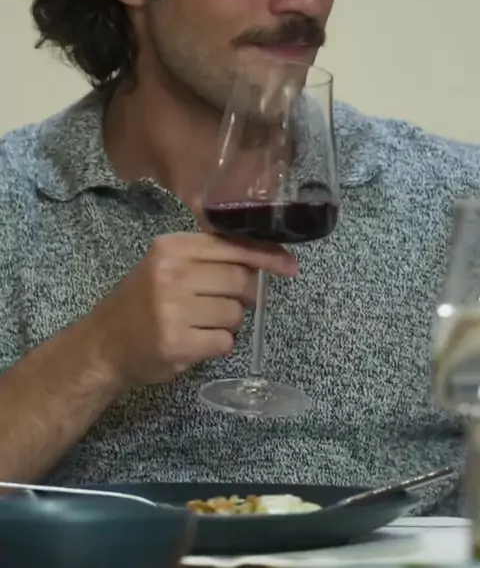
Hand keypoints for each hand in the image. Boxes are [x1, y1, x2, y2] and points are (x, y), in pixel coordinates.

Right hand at [95, 232, 296, 389]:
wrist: (103, 344)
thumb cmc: (142, 300)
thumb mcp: (167, 265)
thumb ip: (209, 257)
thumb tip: (267, 259)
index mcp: (172, 247)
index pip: (232, 247)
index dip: (266, 257)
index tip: (290, 266)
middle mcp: (173, 274)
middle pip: (240, 281)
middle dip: (245, 296)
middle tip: (227, 303)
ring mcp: (174, 310)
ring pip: (235, 314)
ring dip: (228, 323)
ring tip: (200, 323)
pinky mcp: (177, 343)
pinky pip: (224, 342)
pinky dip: (218, 344)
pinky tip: (195, 341)